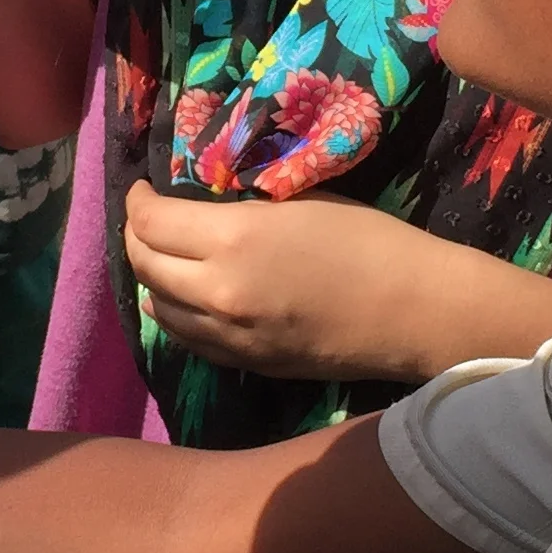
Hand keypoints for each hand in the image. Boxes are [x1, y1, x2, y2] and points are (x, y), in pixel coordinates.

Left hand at [124, 185, 551, 386]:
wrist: (414, 310)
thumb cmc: (369, 240)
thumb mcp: (299, 201)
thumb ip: (240, 206)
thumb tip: (200, 204)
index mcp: (233, 241)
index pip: (151, 222)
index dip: (137, 202)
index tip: (145, 188)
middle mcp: (217, 294)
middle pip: (144, 265)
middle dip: (137, 236)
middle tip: (148, 217)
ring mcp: (230, 337)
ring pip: (159, 308)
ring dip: (152, 278)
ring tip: (163, 256)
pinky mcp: (248, 365)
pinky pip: (189, 339)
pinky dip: (176, 313)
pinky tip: (183, 298)